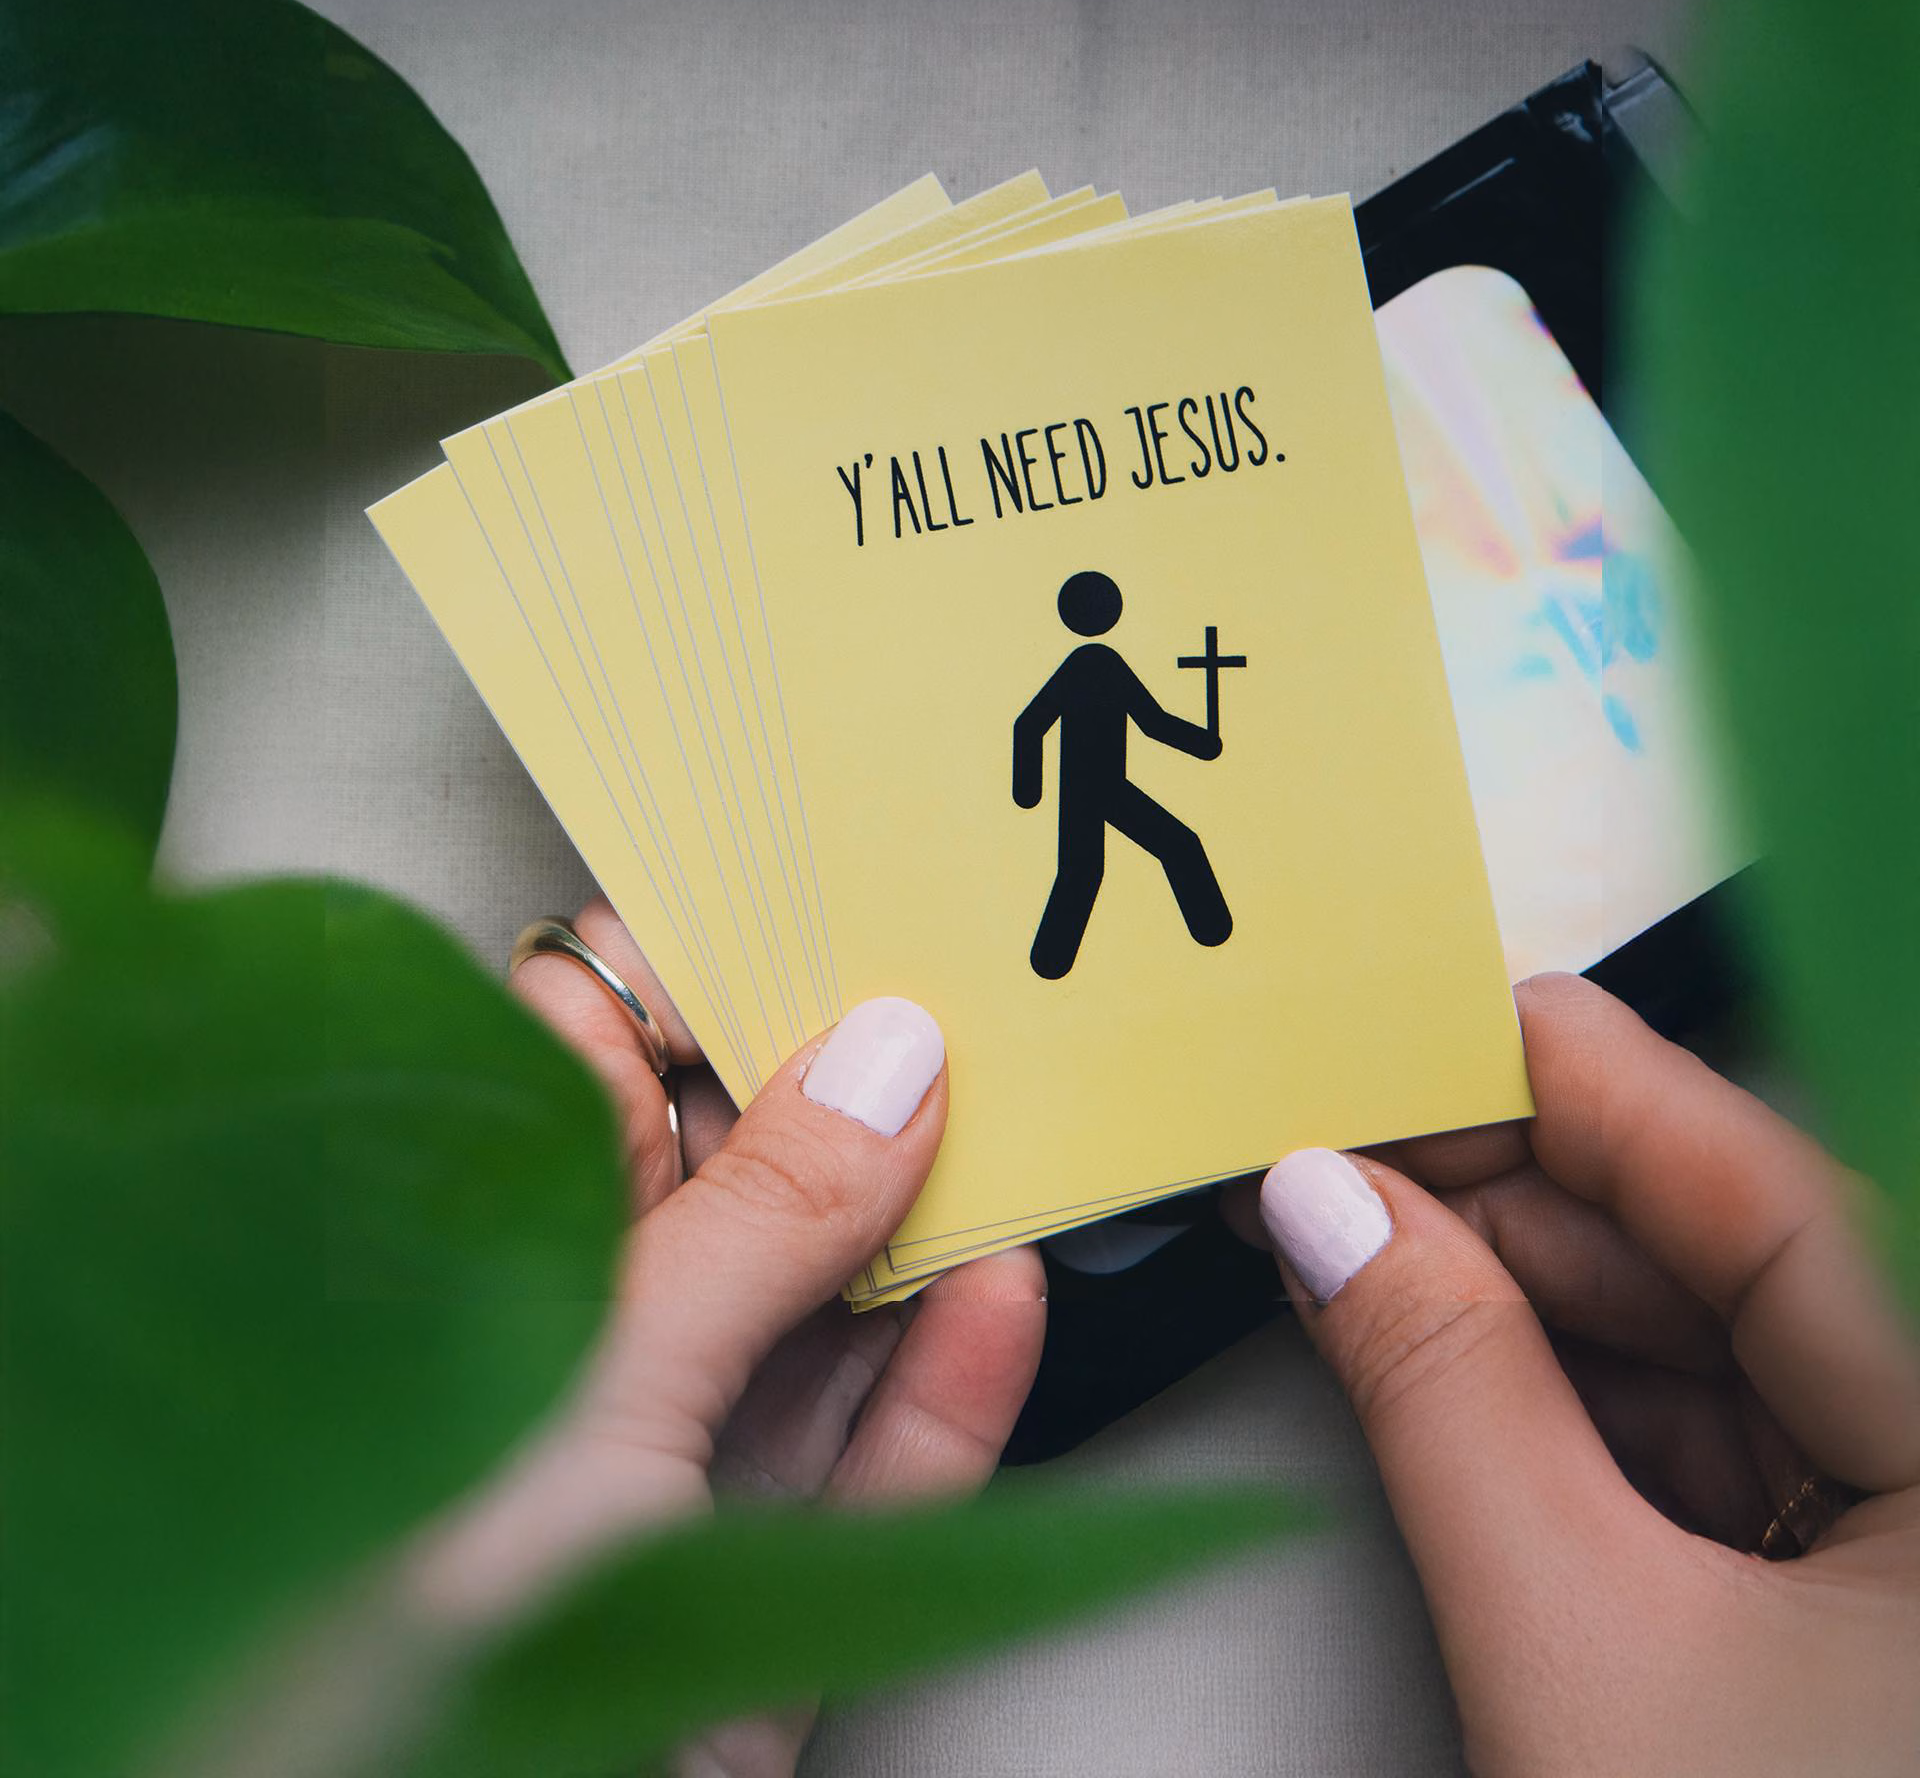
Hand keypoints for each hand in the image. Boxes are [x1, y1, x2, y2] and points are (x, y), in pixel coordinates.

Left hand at [412, 900, 1046, 1775]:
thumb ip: (760, 1217)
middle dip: (849, 1094)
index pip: (593, 1062)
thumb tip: (889, 1060)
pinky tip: (1006, 1292)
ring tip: (1018, 1126)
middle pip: (740, 1178)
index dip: (693, 977)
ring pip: (828, 1314)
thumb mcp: (601, 1372)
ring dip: (928, 1231)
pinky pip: (882, 1459)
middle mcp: (585, 1345)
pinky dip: (955, 1383)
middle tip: (959, 996)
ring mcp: (682, 1466)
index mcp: (492, 1262)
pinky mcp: (770, 1579)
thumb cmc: (422, 1612)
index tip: (813, 904)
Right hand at [1247, 972, 1919, 1776]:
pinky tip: (1460, 1370)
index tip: (1411, 1020)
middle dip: (1516, 1200)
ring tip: (1366, 1253)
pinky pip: (1730, 1446)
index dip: (1565, 1083)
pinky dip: (1585, 1407)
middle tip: (1340, 1157)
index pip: (1758, 1178)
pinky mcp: (1889, 1600)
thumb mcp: (1581, 1648)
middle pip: (1735, 1253)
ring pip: (1724, 1350)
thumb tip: (1323, 1209)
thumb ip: (1440, 1395)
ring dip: (1535, 1304)